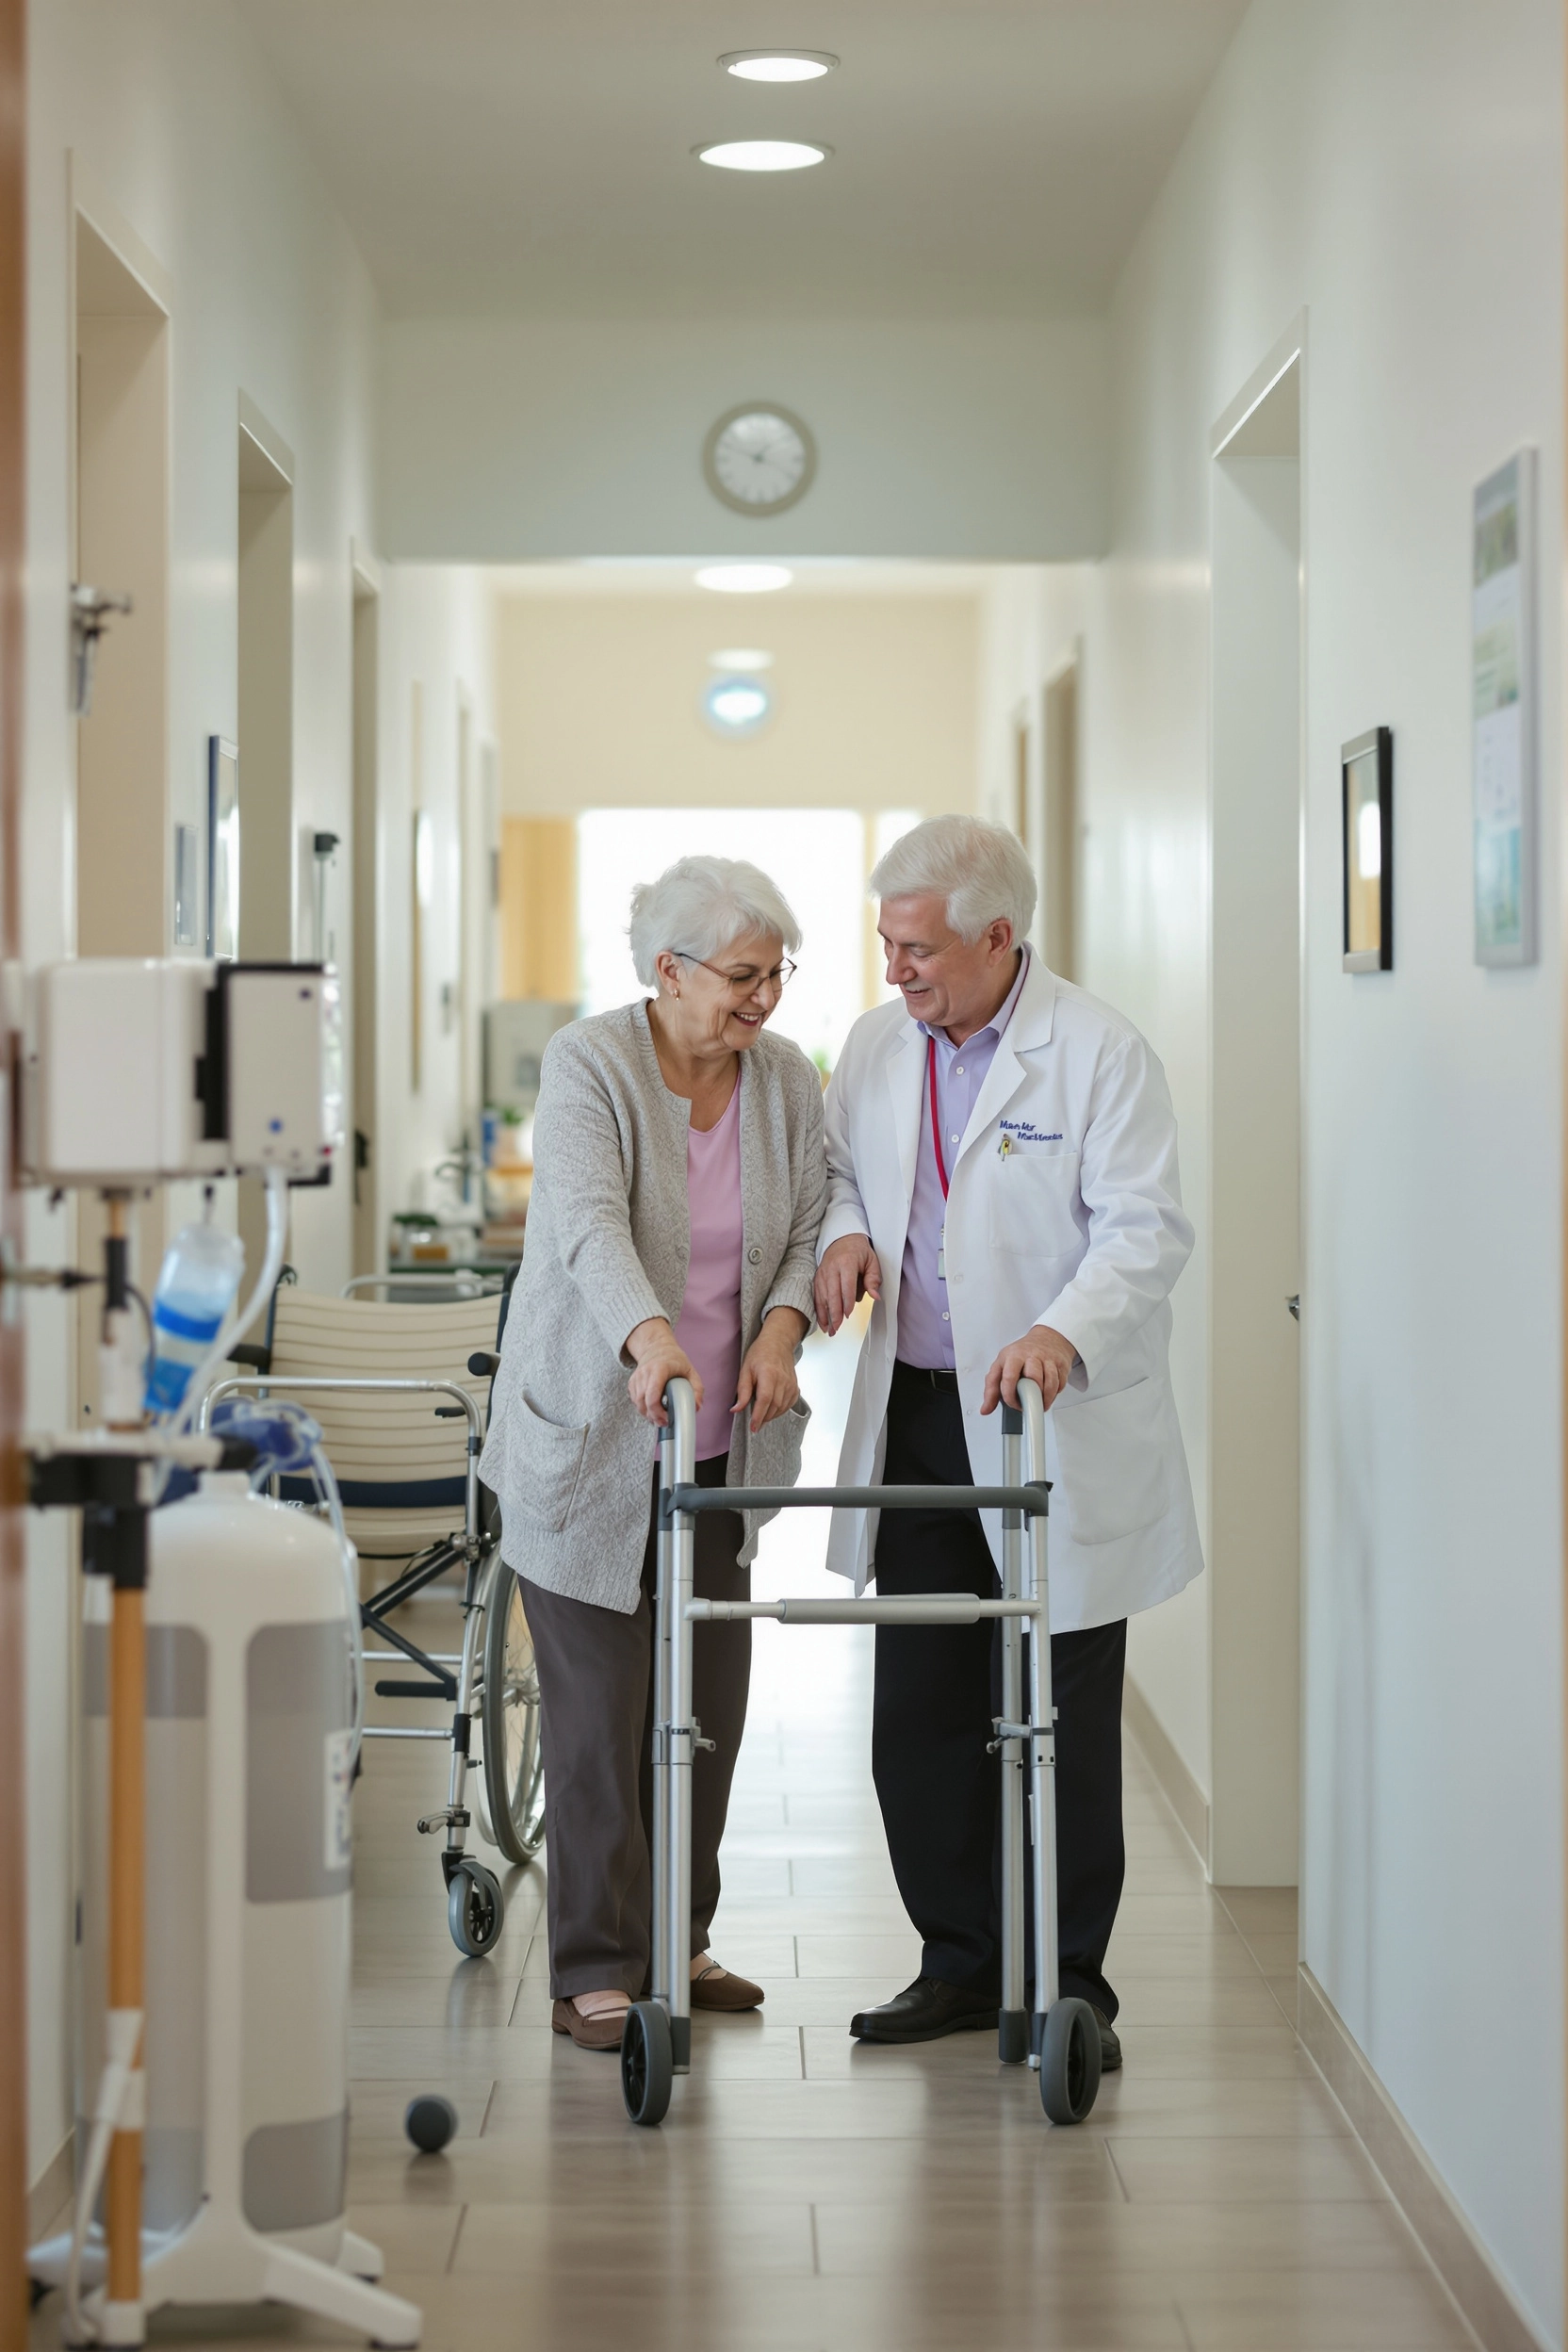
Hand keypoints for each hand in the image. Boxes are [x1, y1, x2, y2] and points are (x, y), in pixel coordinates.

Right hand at [625, 1318, 703, 1427]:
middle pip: (643, 1403)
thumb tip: (696, 1406)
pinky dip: (642, 1408)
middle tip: (664, 1423)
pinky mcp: (632, 1383)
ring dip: (647, 1414)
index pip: (652, 1396)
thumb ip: (697, 1389)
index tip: (667, 1418)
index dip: (658, 1411)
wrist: (657, 1348)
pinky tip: (652, 1409)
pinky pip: (634, 1401)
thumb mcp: (690, 1371)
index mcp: (659, 1369)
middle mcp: (645, 1373)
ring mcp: (636, 1378)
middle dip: (653, 1417)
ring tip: (659, 1418)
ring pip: (637, 1404)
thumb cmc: (674, 1360)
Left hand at [733, 1312, 804, 1433]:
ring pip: (781, 1408)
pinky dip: (779, 1411)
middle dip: (763, 1418)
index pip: (765, 1400)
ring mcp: (791, 1384)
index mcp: (769, 1374)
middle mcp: (783, 1380)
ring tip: (761, 1416)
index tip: (753, 1427)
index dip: (758, 1415)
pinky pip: (788, 1405)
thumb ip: (742, 1391)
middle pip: (774, 1407)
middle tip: (753, 1423)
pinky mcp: (795, 1387)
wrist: (778, 1343)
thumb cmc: (760, 1354)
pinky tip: (771, 1409)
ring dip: (770, 1416)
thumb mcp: (745, 1369)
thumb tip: (736, 1409)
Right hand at [814, 1234, 882, 1335]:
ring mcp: (822, 1273)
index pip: (846, 1284)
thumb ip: (873, 1279)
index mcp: (846, 1262)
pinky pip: (817, 1296)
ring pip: (822, 1296)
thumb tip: (876, 1297)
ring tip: (829, 1330)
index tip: (848, 1314)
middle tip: (837, 1327)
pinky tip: (822, 1322)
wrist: (842, 1239)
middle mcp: (831, 1268)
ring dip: (825, 1314)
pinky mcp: (817, 1278)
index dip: (846, 1301)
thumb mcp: (872, 1261)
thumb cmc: (859, 1252)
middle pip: (832, 1293)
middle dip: (834, 1312)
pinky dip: (819, 1310)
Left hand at [981, 1324, 1078, 1415]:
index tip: (1013, 1404)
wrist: (1047, 1338)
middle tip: (1027, 1404)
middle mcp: (1030, 1355)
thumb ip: (991, 1389)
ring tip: (1039, 1403)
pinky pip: (1060, 1384)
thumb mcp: (1001, 1366)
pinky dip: (1055, 1393)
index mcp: (1012, 1356)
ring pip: (1050, 1383)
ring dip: (1045, 1399)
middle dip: (1030, 1397)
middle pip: (1033, 1379)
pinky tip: (1048, 1393)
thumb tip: (986, 1409)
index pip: (1009, 1377)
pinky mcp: (1061, 1365)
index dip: (1010, 1396)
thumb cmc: (1021, 1354)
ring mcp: (1047, 1359)